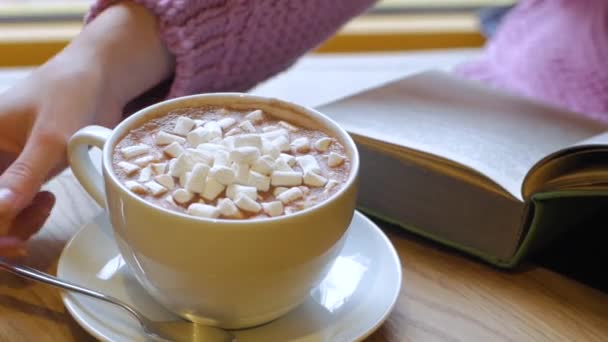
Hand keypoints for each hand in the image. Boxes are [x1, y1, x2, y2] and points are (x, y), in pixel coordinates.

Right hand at [0, 2, 172, 256]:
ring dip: (16, 225)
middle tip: (24, 241)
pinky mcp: (26, 175)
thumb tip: (1, 211)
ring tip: (46, 206)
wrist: (99, 80)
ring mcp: (4, 169)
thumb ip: (25, 174)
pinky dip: (29, 216)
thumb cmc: (69, 94)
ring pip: (0, 214)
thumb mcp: (49, 136)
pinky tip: (48, 201)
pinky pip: (17, 208)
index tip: (8, 243)